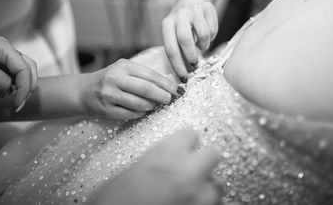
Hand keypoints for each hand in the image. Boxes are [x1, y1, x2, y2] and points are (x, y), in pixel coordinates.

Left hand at [0, 37, 37, 108]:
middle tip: (19, 103)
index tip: (17, 103)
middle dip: (28, 87)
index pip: (24, 69)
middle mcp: (7, 50)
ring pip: (26, 71)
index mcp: (3, 47)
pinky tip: (7, 93)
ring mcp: (4, 57)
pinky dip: (16, 86)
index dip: (24, 87)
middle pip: (30, 68)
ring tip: (15, 98)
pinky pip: (15, 75)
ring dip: (23, 86)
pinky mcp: (1, 65)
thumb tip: (9, 90)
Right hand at [81, 58, 178, 119]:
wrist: (85, 90)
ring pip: (140, 104)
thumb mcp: (126, 70)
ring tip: (154, 104)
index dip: (167, 84)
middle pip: (146, 89)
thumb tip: (171, 85)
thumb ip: (145, 76)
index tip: (178, 90)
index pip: (151, 75)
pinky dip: (141, 113)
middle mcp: (115, 79)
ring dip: (152, 106)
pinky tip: (142, 110)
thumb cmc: (112, 79)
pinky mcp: (107, 110)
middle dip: (162, 96)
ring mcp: (109, 95)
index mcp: (123, 66)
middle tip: (169, 100)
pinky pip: (131, 114)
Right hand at [94, 129, 221, 204]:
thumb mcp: (129, 173)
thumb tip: (159, 164)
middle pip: (213, 154)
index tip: (180, 148)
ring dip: (206, 189)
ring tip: (192, 195)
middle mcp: (189, 170)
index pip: (190, 134)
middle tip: (192, 170)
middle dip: (204, 161)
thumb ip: (152, 162)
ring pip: (217, 186)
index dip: (184, 142)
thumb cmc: (115, 198)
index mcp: (167, 154)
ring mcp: (200, 195)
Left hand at [162, 0, 217, 80]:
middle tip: (195, 63)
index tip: (184, 77)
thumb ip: (178, 51)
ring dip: (204, 45)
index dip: (177, 65)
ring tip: (201, 46)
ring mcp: (194, 10)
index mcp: (167, 23)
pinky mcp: (208, 8)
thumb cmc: (182, 26)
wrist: (192, 2)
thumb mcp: (175, 35)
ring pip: (202, 35)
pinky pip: (212, 29)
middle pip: (184, 39)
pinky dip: (211, 37)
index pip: (170, 48)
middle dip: (191, 55)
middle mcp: (179, 15)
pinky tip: (206, 35)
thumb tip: (185, 75)